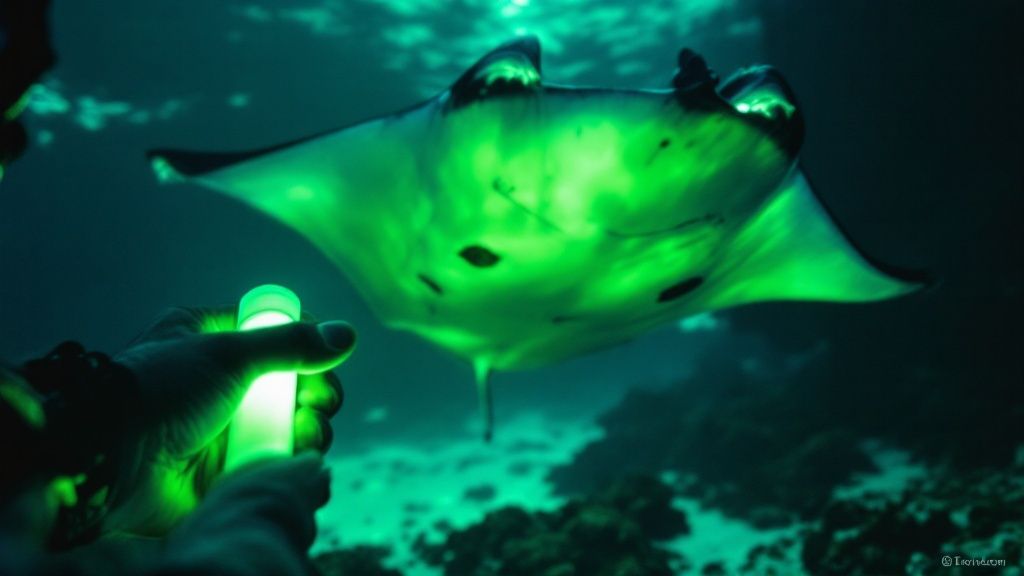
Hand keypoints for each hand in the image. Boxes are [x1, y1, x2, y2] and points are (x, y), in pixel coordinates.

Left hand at [106, 306, 354, 536]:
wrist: (111, 460)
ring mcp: (224, 433)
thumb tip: (347, 335)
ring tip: (305, 436)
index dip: (307, 347)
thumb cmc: (161, 391)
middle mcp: (220, 386)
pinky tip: (303, 464)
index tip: (324, 359)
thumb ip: (290, 343)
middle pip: (293, 386)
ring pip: (291, 429)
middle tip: (318, 403)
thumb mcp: (228, 352)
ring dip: (312, 432)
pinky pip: (277, 469)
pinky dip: (297, 468)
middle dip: (317, 395)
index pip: (274, 336)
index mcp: (210, 342)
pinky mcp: (227, 476)